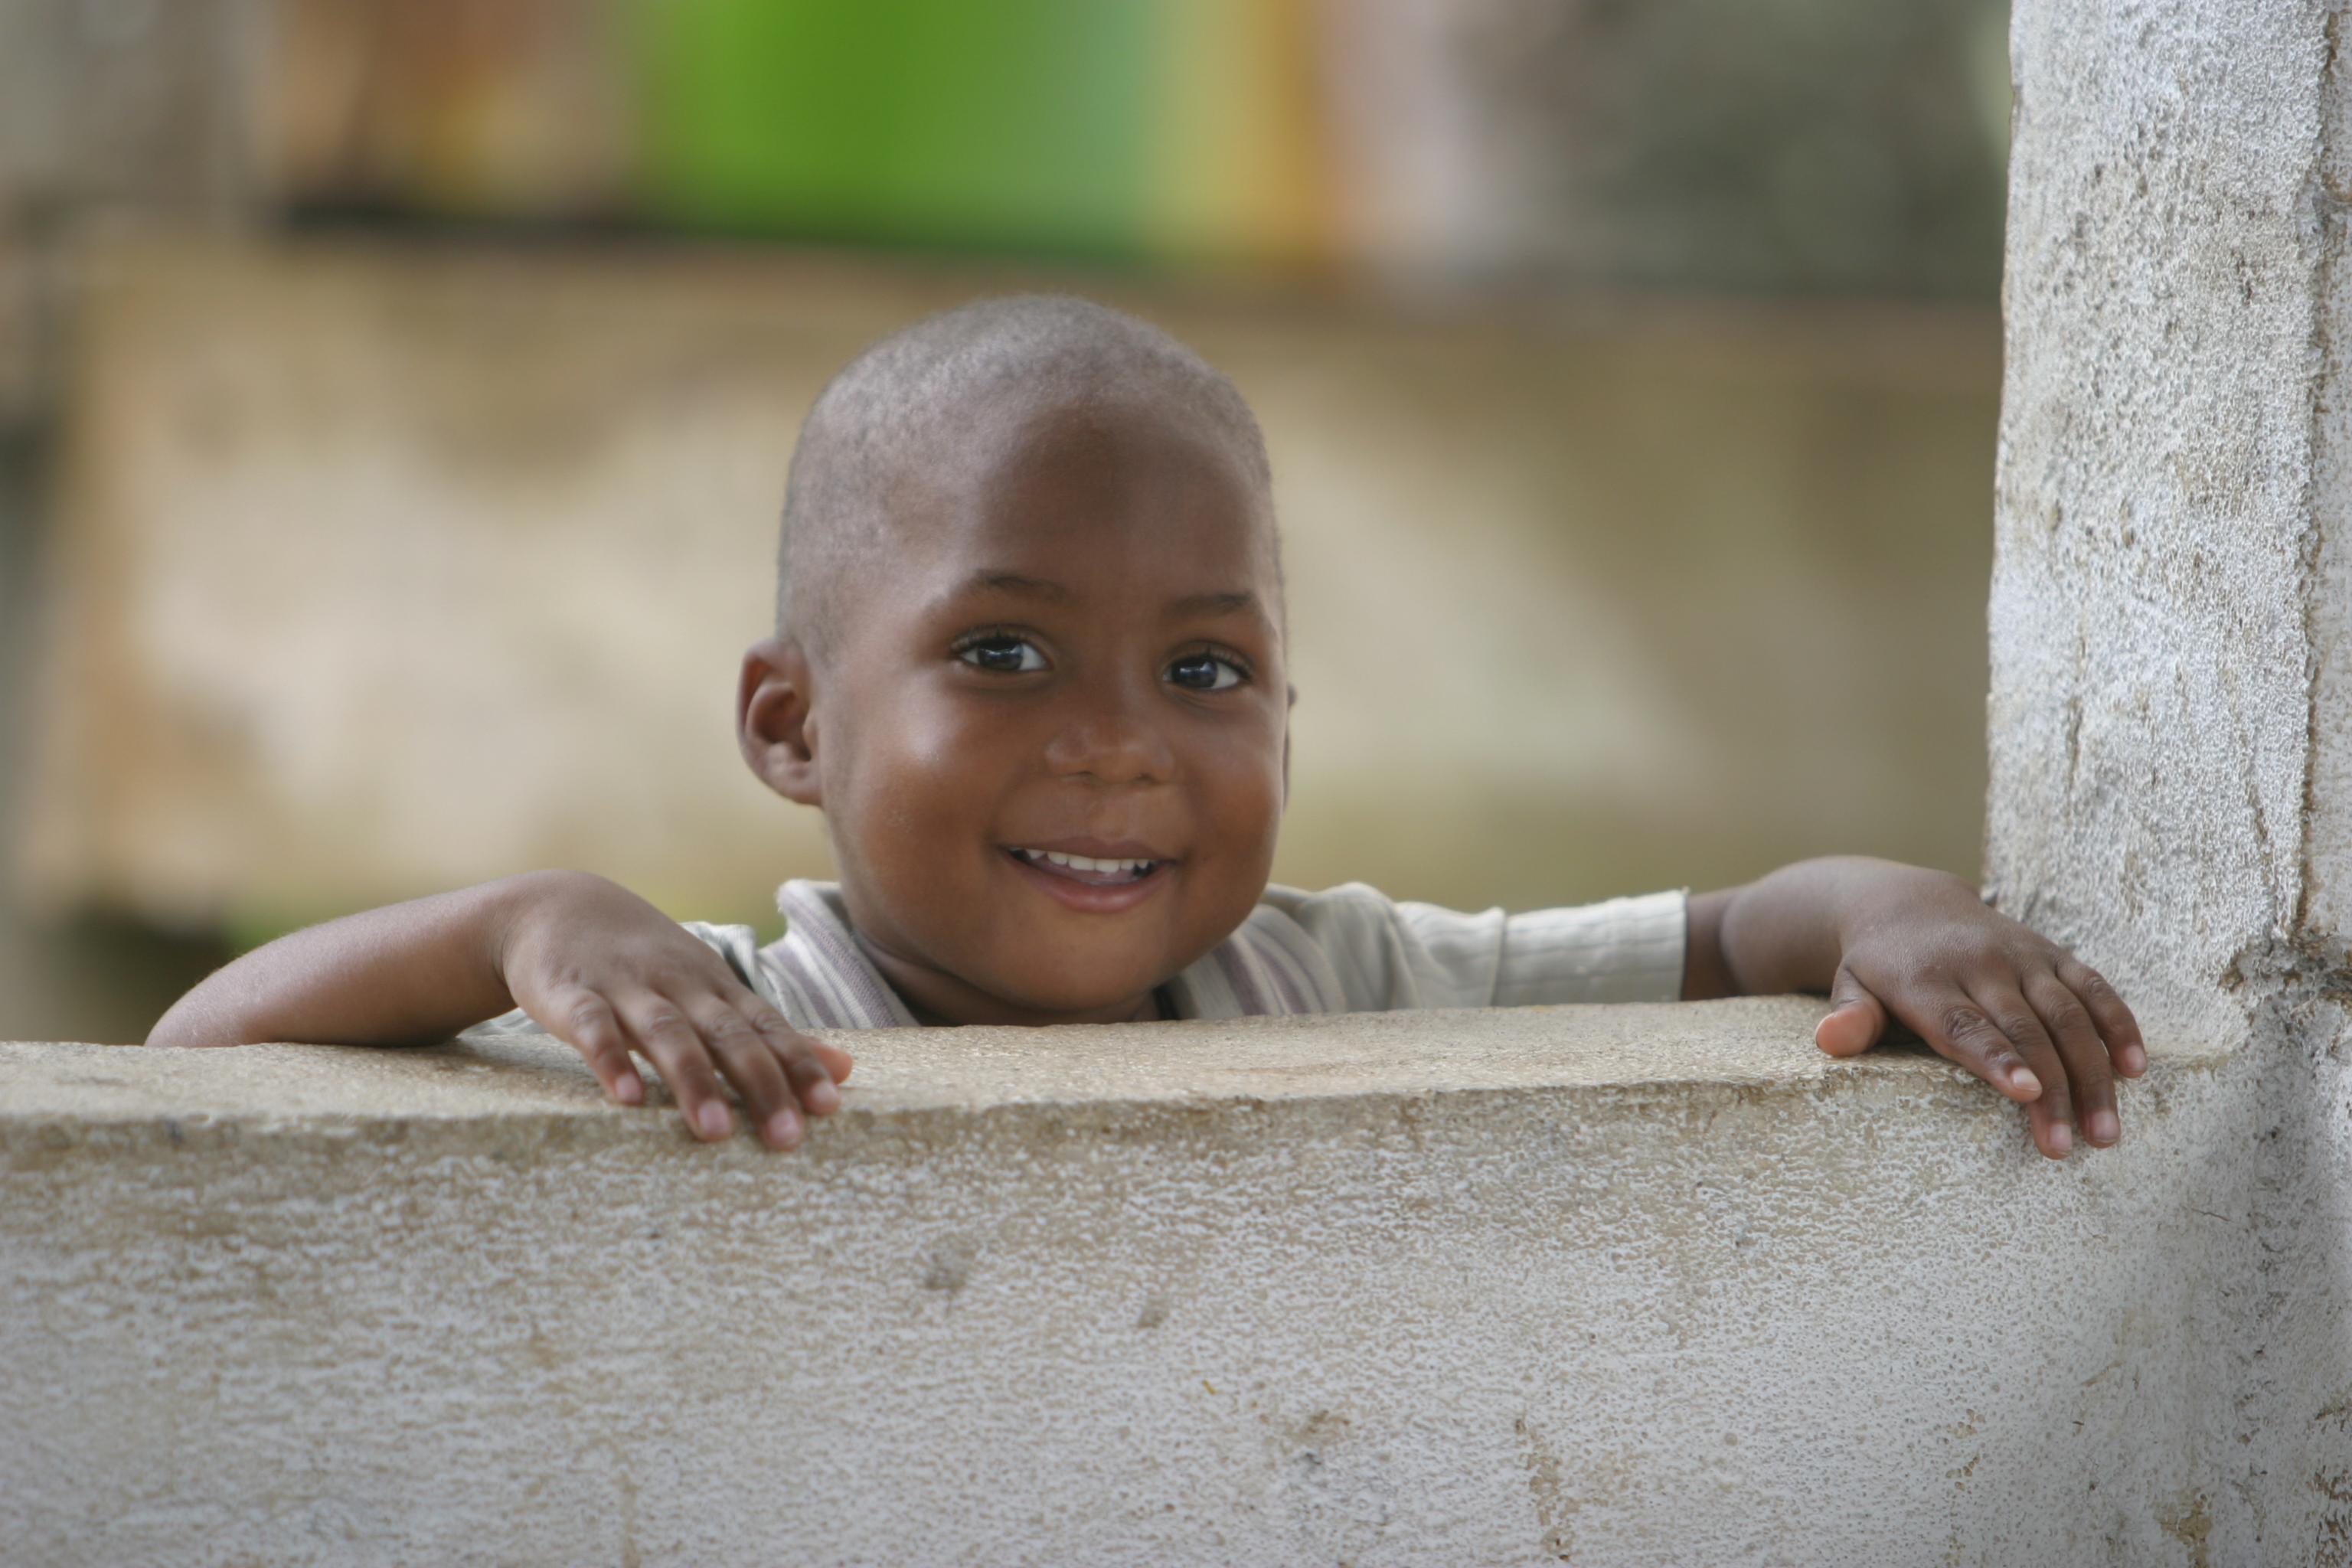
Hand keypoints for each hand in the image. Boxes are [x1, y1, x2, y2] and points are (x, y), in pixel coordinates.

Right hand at [496, 872, 852, 1149]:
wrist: (554, 905)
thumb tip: (846, 1068)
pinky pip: (593, 1027)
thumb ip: (769, 1032)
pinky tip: (627, 1098)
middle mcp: (680, 983)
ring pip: (667, 1032)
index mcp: (717, 987)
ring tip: (717, 1132)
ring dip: (694, 1081)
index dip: (799, 1065)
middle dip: (761, 1084)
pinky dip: (611, 1059)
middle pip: (727, 1034)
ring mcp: (625, 985)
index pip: (767, 1027)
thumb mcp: (709, 988)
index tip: (830, 1107)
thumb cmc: (645, 962)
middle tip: (786, 1138)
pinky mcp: (571, 993)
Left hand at [1692, 858, 2144, 1159]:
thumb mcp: (1850, 986)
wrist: (1907, 903)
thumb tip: (1829, 1040)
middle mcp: (1980, 964)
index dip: (1997, 1058)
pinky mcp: (2053, 953)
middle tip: (2066, 1148)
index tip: (2026, 1093)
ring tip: (2105, 1133)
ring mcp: (2022, 956)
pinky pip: (2094, 988)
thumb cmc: (1878, 966)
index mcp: (1927, 979)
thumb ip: (1850, 1016)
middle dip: (2052, 1089)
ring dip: (2093, 1073)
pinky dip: (2118, 1025)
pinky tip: (2136, 1070)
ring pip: (2068, 1015)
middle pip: (2024, 1030)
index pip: (1965, 1024)